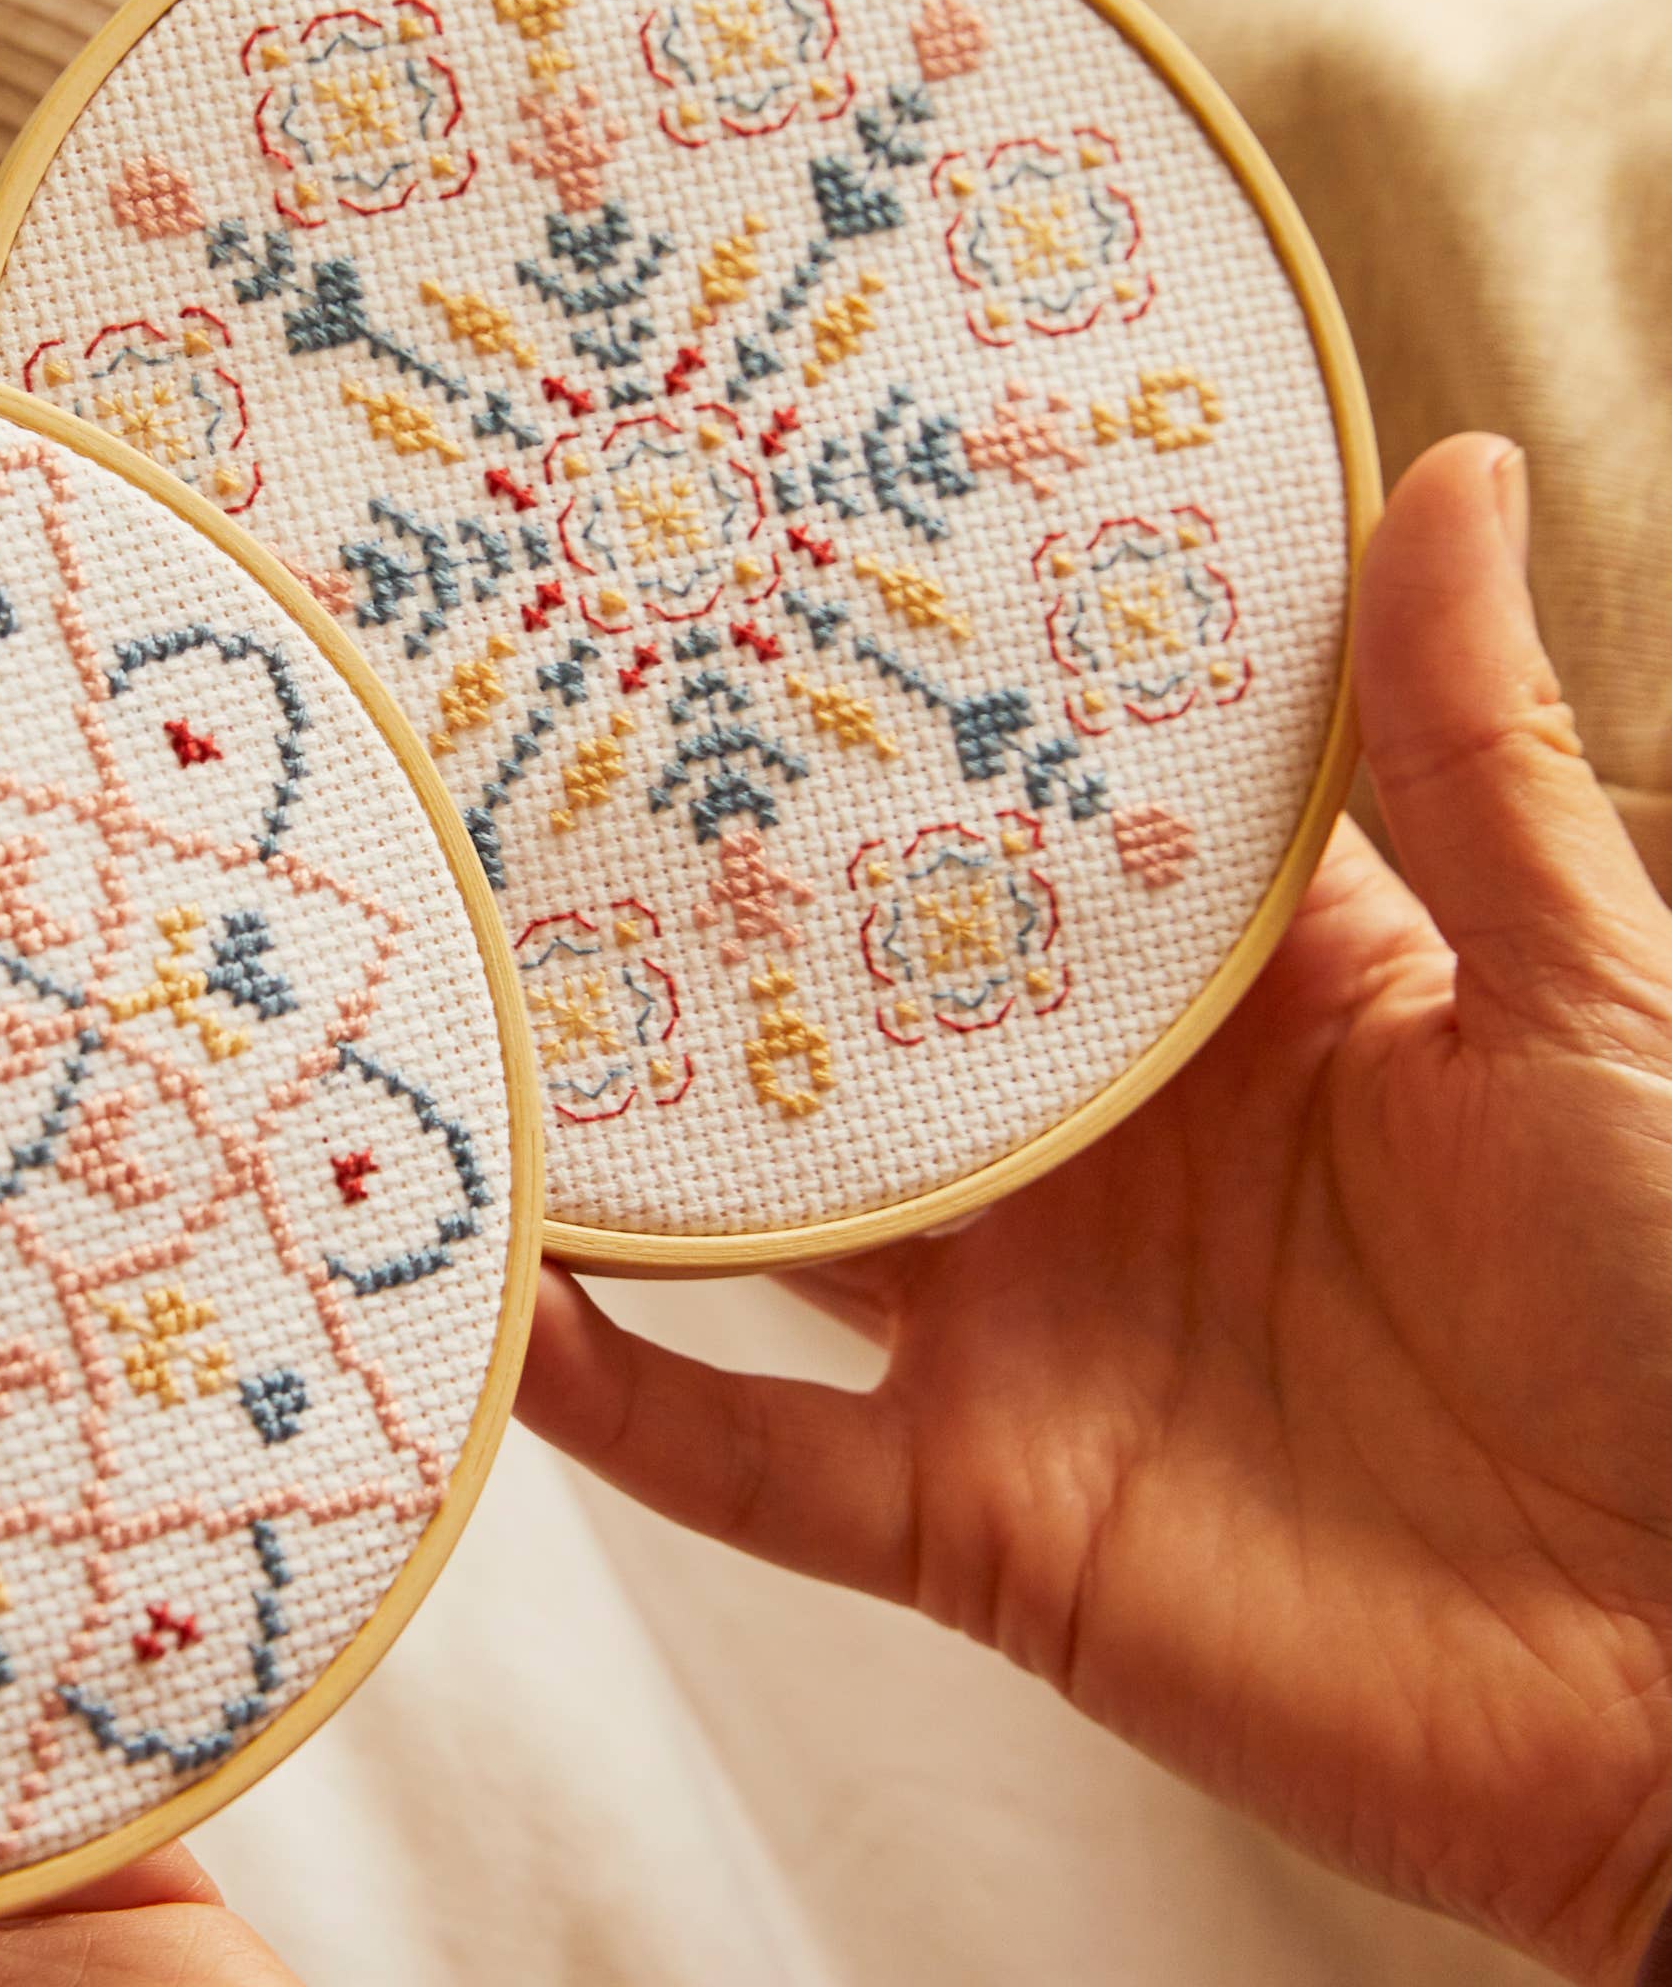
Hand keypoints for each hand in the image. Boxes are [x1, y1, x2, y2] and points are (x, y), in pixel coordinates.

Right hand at [522, 433, 1671, 1986]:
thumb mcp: (1591, 1001)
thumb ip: (1474, 757)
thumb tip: (1455, 467)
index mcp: (1245, 1015)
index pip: (1030, 836)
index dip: (908, 715)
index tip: (761, 556)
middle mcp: (1096, 1158)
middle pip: (851, 1008)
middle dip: (698, 898)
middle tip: (506, 741)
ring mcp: (1016, 1340)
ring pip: (757, 1218)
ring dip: (611, 1132)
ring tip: (431, 986)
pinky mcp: (970, 1519)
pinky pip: (744, 1457)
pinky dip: (606, 1394)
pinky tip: (485, 1295)